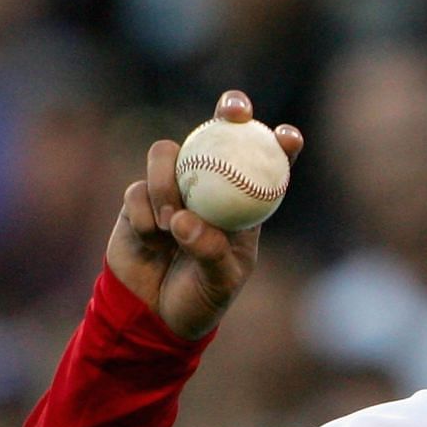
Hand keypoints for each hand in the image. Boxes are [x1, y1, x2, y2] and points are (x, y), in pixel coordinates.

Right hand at [106, 90, 304, 339]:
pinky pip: (138, 190)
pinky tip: (153, 238)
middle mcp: (208, 187)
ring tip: (171, 224)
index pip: (266, 165)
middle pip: (219, 132)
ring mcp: (171, 189)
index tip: (288, 137)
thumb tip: (184, 220)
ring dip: (167, 184)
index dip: (280, 144)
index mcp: (242, 204)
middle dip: (229, 111)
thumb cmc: (200, 299)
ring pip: (167, 154)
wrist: (153, 316)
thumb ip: (209, 251)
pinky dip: (146, 213)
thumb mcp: (219, 282)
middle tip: (233, 112)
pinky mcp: (138, 200)